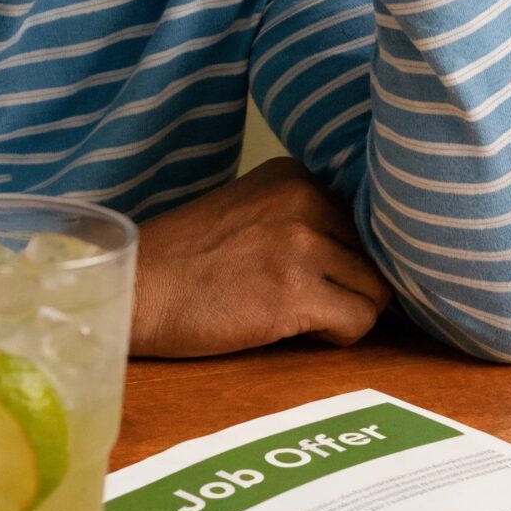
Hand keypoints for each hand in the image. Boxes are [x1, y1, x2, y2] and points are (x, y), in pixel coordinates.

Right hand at [127, 156, 393, 357]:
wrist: (134, 293)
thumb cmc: (184, 262)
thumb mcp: (247, 212)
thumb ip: (299, 218)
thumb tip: (363, 254)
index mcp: (293, 175)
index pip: (360, 220)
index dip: (340, 256)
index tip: (308, 273)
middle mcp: (303, 200)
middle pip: (373, 254)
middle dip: (348, 284)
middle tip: (303, 301)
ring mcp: (301, 245)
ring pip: (376, 289)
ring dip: (346, 310)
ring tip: (299, 316)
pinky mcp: (295, 293)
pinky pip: (360, 321)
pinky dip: (339, 335)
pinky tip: (297, 332)